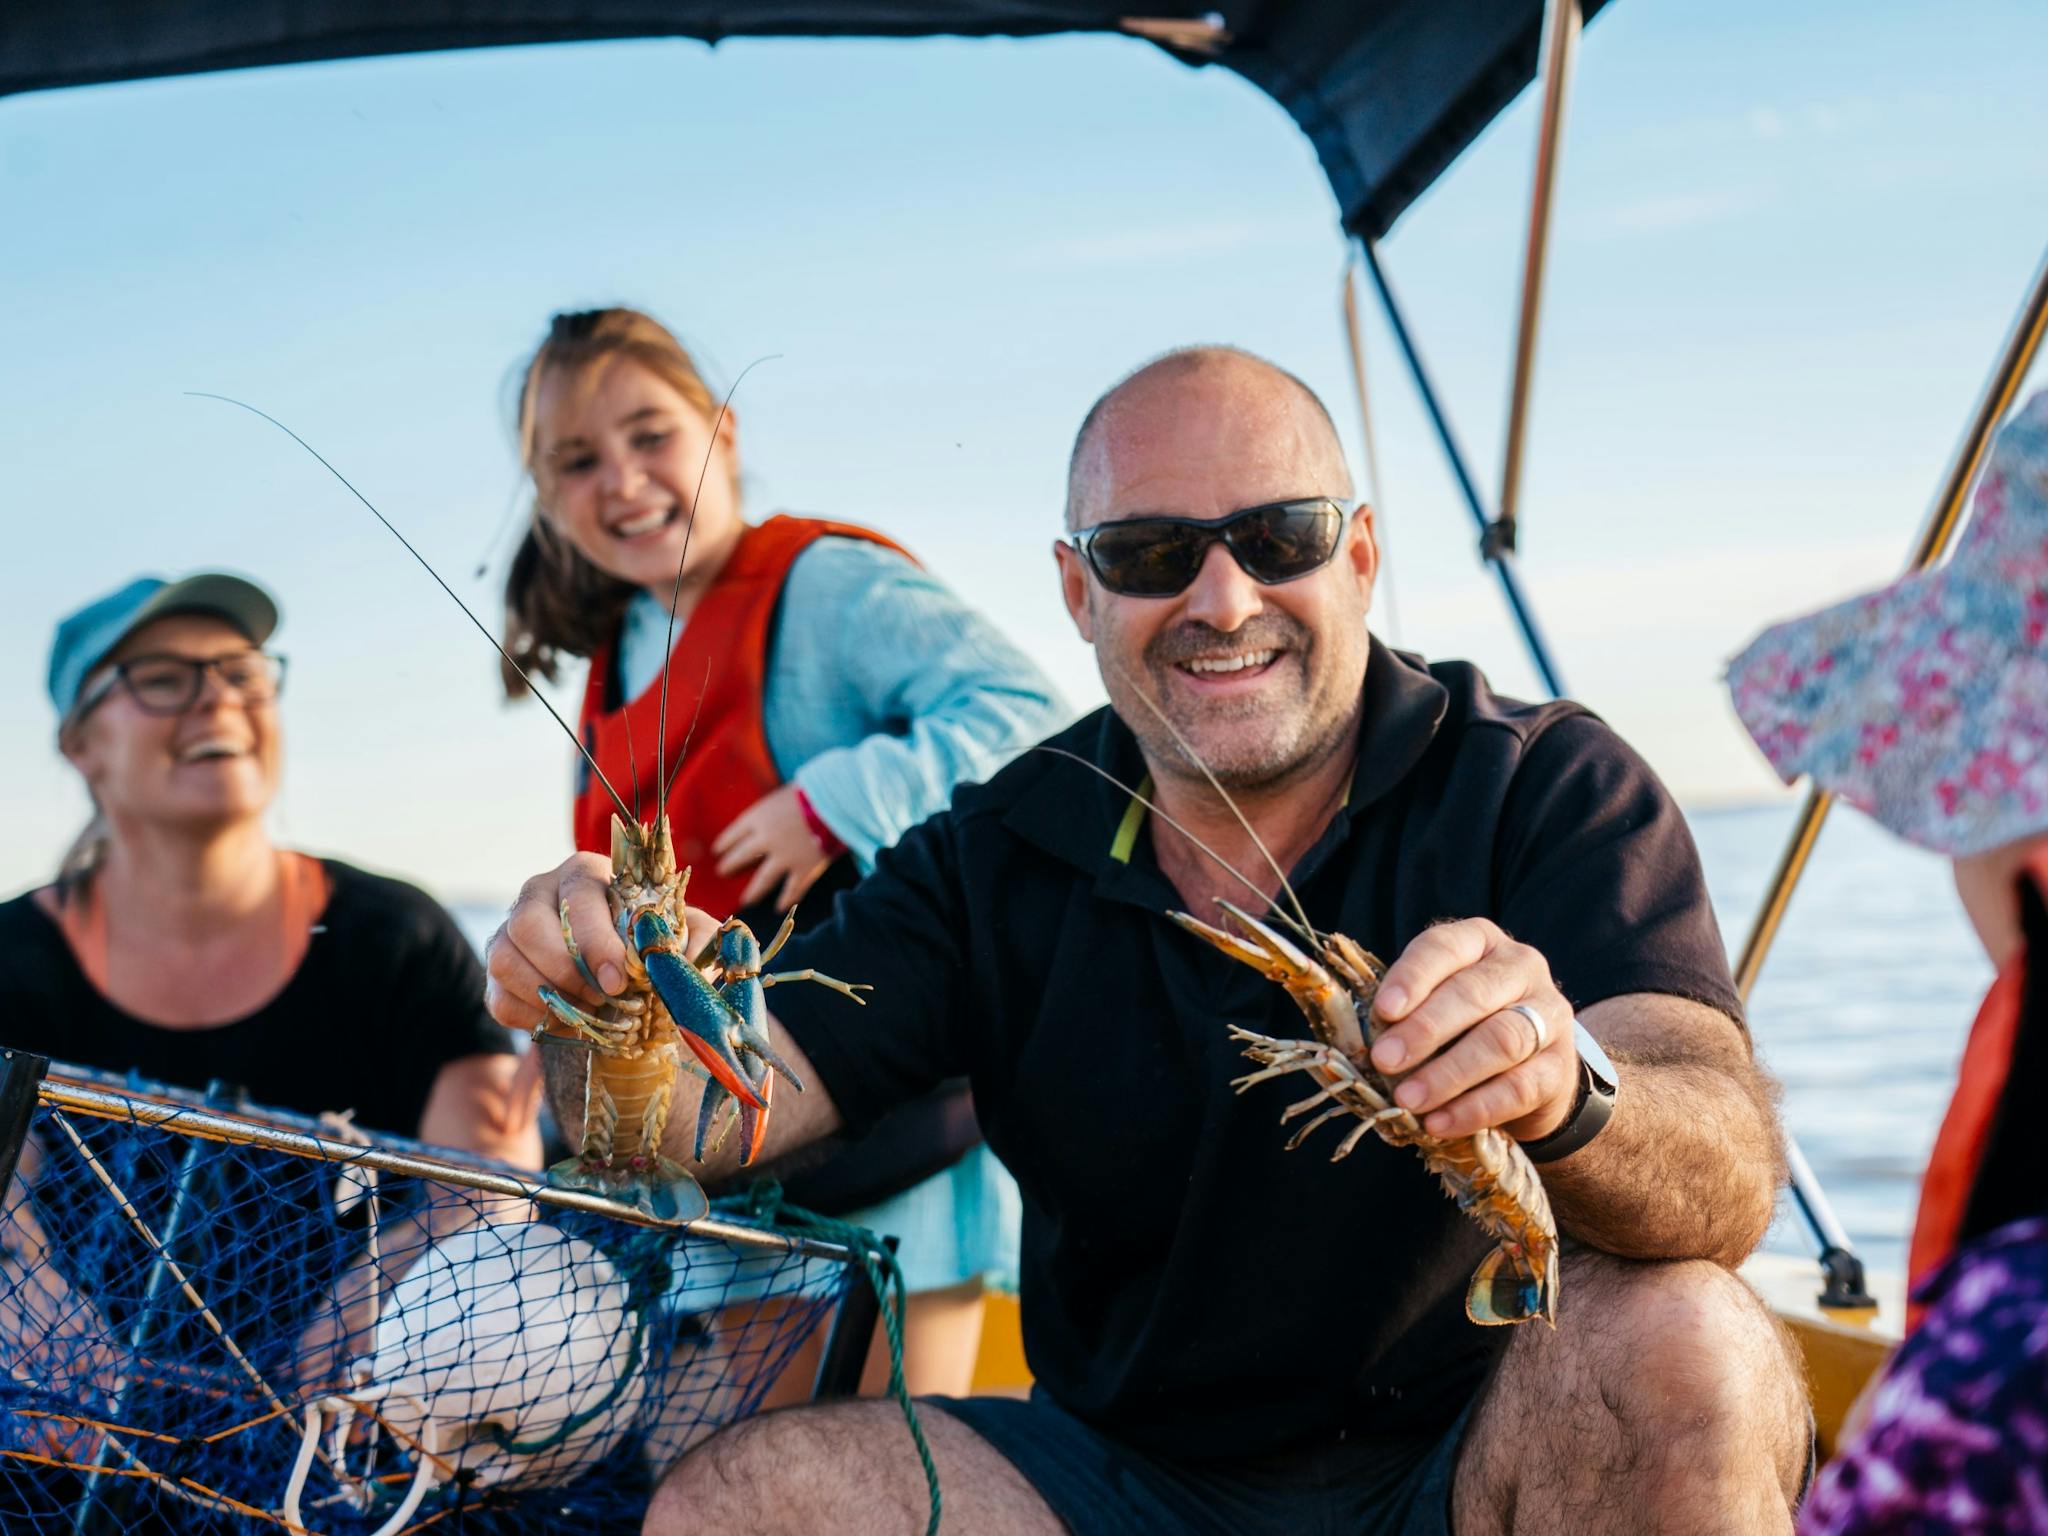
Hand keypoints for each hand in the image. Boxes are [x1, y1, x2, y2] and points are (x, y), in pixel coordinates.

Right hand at [483, 851, 717, 1032]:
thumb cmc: (651, 941)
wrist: (624, 972)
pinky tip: (566, 1020)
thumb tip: (688, 964)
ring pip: (504, 958)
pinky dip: (532, 1017)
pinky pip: (498, 997)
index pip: (577, 895)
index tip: (618, 980)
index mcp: (585, 873)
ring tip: (588, 1009)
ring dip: (546, 993)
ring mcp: (511, 931)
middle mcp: (540, 892)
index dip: (594, 941)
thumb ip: (697, 938)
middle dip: (565, 969)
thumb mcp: (683, 932)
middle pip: (526, 922)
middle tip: (602, 998)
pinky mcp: (498, 972)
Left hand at [712, 784, 833, 911]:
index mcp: (758, 818)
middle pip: (741, 857)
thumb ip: (771, 811)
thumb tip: (768, 819)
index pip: (733, 834)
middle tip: (723, 872)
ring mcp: (784, 857)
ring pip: (763, 880)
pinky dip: (786, 899)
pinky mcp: (804, 869)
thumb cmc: (810, 792)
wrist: (836, 802)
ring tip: (746, 899)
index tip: (718, 851)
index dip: (724, 843)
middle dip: (730, 866)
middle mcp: (766, 840)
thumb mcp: (781, 795)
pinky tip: (780, 908)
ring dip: (753, 891)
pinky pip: (792, 889)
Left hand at [1366, 918, 1581, 1142]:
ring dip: (1448, 1073)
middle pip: (1474, 993)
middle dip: (1424, 1029)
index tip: (1383, 1010)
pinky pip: (1518, 1088)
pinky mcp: (1560, 1067)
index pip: (1445, 947)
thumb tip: (1364, 1043)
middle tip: (1384, 1060)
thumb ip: (1405, 1013)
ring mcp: (1548, 1015)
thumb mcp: (1435, 1004)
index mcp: (1480, 941)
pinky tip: (1438, 1122)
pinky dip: (1473, 1108)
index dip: (1413, 977)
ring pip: (1501, 1040)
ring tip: (1407, 1098)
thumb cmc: (1463, 1026)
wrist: (1532, 1071)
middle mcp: (1520, 968)